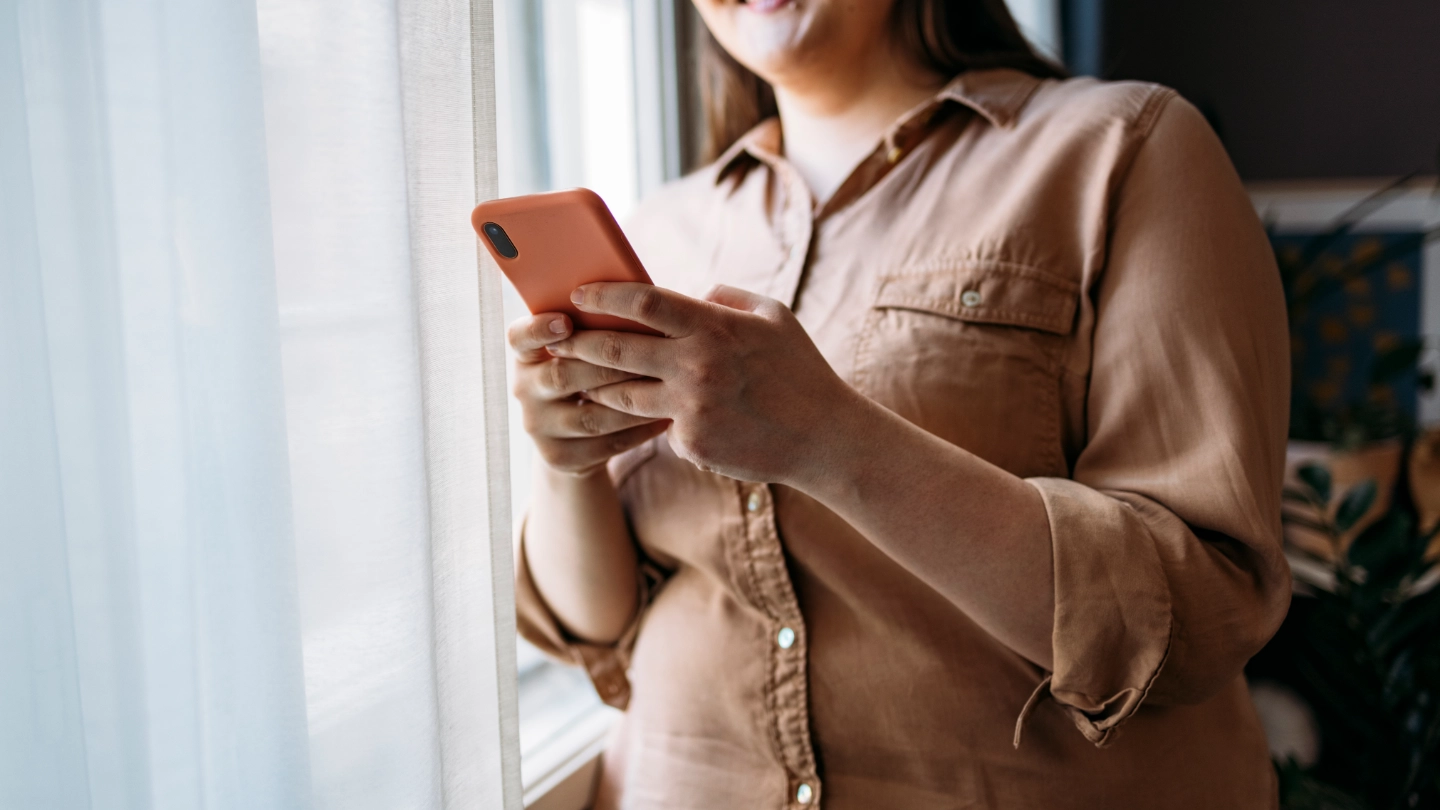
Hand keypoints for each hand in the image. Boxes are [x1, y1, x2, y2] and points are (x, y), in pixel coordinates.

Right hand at [507, 312, 670, 474]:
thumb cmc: (587, 373)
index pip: (519, 338)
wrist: (571, 439)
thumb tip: (634, 292)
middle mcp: (524, 390)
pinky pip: (605, 444)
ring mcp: (540, 427)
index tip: (565, 321)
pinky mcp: (560, 457)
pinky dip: (638, 430)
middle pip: (561, 377)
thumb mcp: (578, 350)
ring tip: (664, 387)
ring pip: (589, 416)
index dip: (539, 329)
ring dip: (629, 401)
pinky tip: (664, 418)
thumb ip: (592, 328)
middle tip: (645, 353)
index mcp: (526, 355)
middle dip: (606, 365)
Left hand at [545, 283, 858, 484]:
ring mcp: (691, 408)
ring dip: (598, 387)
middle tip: (557, 339)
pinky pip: (659, 427)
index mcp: (715, 327)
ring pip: (623, 396)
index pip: (643, 302)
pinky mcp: (692, 443)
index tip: (580, 294)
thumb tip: (688, 294)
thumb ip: (726, 299)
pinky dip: (656, 421)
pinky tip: (651, 418)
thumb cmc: (800, 370)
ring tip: (581, 379)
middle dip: (579, 343)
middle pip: (617, 350)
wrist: (823, 437)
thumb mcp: (773, 317)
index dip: (604, 295)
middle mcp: (697, 366)